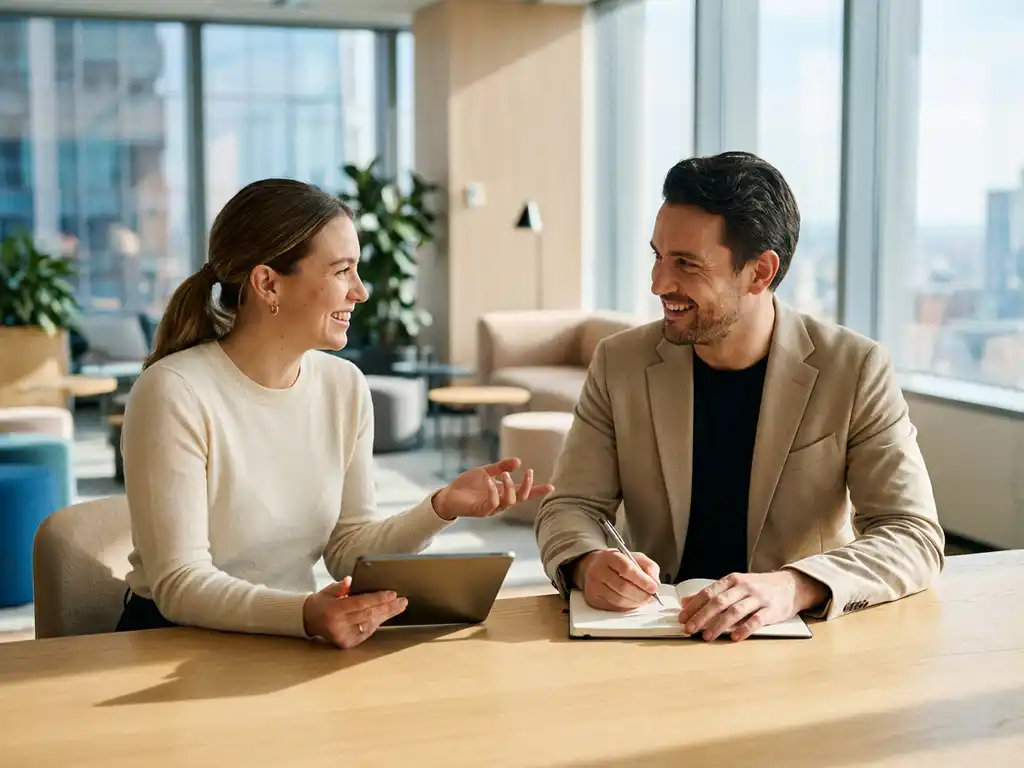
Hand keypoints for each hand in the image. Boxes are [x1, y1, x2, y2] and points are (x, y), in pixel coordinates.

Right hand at [302, 576, 407, 648]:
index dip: (378, 598)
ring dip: (386, 615)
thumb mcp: (329, 590)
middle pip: (369, 615)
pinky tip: (386, 615)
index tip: (393, 593)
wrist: (308, 620)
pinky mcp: (347, 643)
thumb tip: (352, 580)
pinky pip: (367, 632)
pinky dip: (377, 623)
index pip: (360, 603)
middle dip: (388, 607)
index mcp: (334, 610)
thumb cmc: (322, 602)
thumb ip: (341, 586)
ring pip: (370, 624)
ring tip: (399, 607)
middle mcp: (339, 625)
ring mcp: (343, 636)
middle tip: (403, 601)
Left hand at [432, 457, 554, 520]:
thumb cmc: (467, 485)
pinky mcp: (481, 510)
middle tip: (528, 473)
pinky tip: (491, 481)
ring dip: (510, 487)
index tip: (551, 486)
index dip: (537, 490)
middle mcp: (500, 502)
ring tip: (505, 474)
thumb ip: (501, 467)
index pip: (524, 493)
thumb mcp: (486, 471)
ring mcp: (492, 508)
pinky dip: (493, 492)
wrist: (448, 495)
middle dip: (526, 486)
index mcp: (504, 492)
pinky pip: (492, 503)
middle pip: (520, 498)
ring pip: (509, 502)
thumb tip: (518, 461)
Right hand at [574, 548, 660, 610]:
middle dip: (641, 595)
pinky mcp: (592, 599)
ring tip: (643, 599)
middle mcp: (598, 571)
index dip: (642, 580)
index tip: (654, 587)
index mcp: (609, 556)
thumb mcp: (634, 557)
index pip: (626, 569)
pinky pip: (613, 607)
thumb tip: (655, 583)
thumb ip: (649, 566)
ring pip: (618, 600)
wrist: (592, 567)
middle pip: (623, 587)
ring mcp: (593, 586)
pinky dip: (626, 607)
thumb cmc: (617, 563)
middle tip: (651, 597)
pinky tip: (631, 602)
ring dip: (635, 603)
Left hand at [678, 570, 829, 641]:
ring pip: (735, 611)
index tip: (682, 617)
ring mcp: (758, 598)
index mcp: (732, 580)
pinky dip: (744, 629)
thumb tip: (686, 602)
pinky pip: (756, 620)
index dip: (693, 606)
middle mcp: (744, 587)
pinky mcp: (771, 610)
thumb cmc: (758, 588)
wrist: (790, 586)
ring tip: (706, 636)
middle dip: (701, 616)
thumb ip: (711, 594)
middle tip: (689, 628)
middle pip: (718, 602)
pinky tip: (735, 638)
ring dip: (718, 625)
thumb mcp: (734, 586)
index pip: (708, 592)